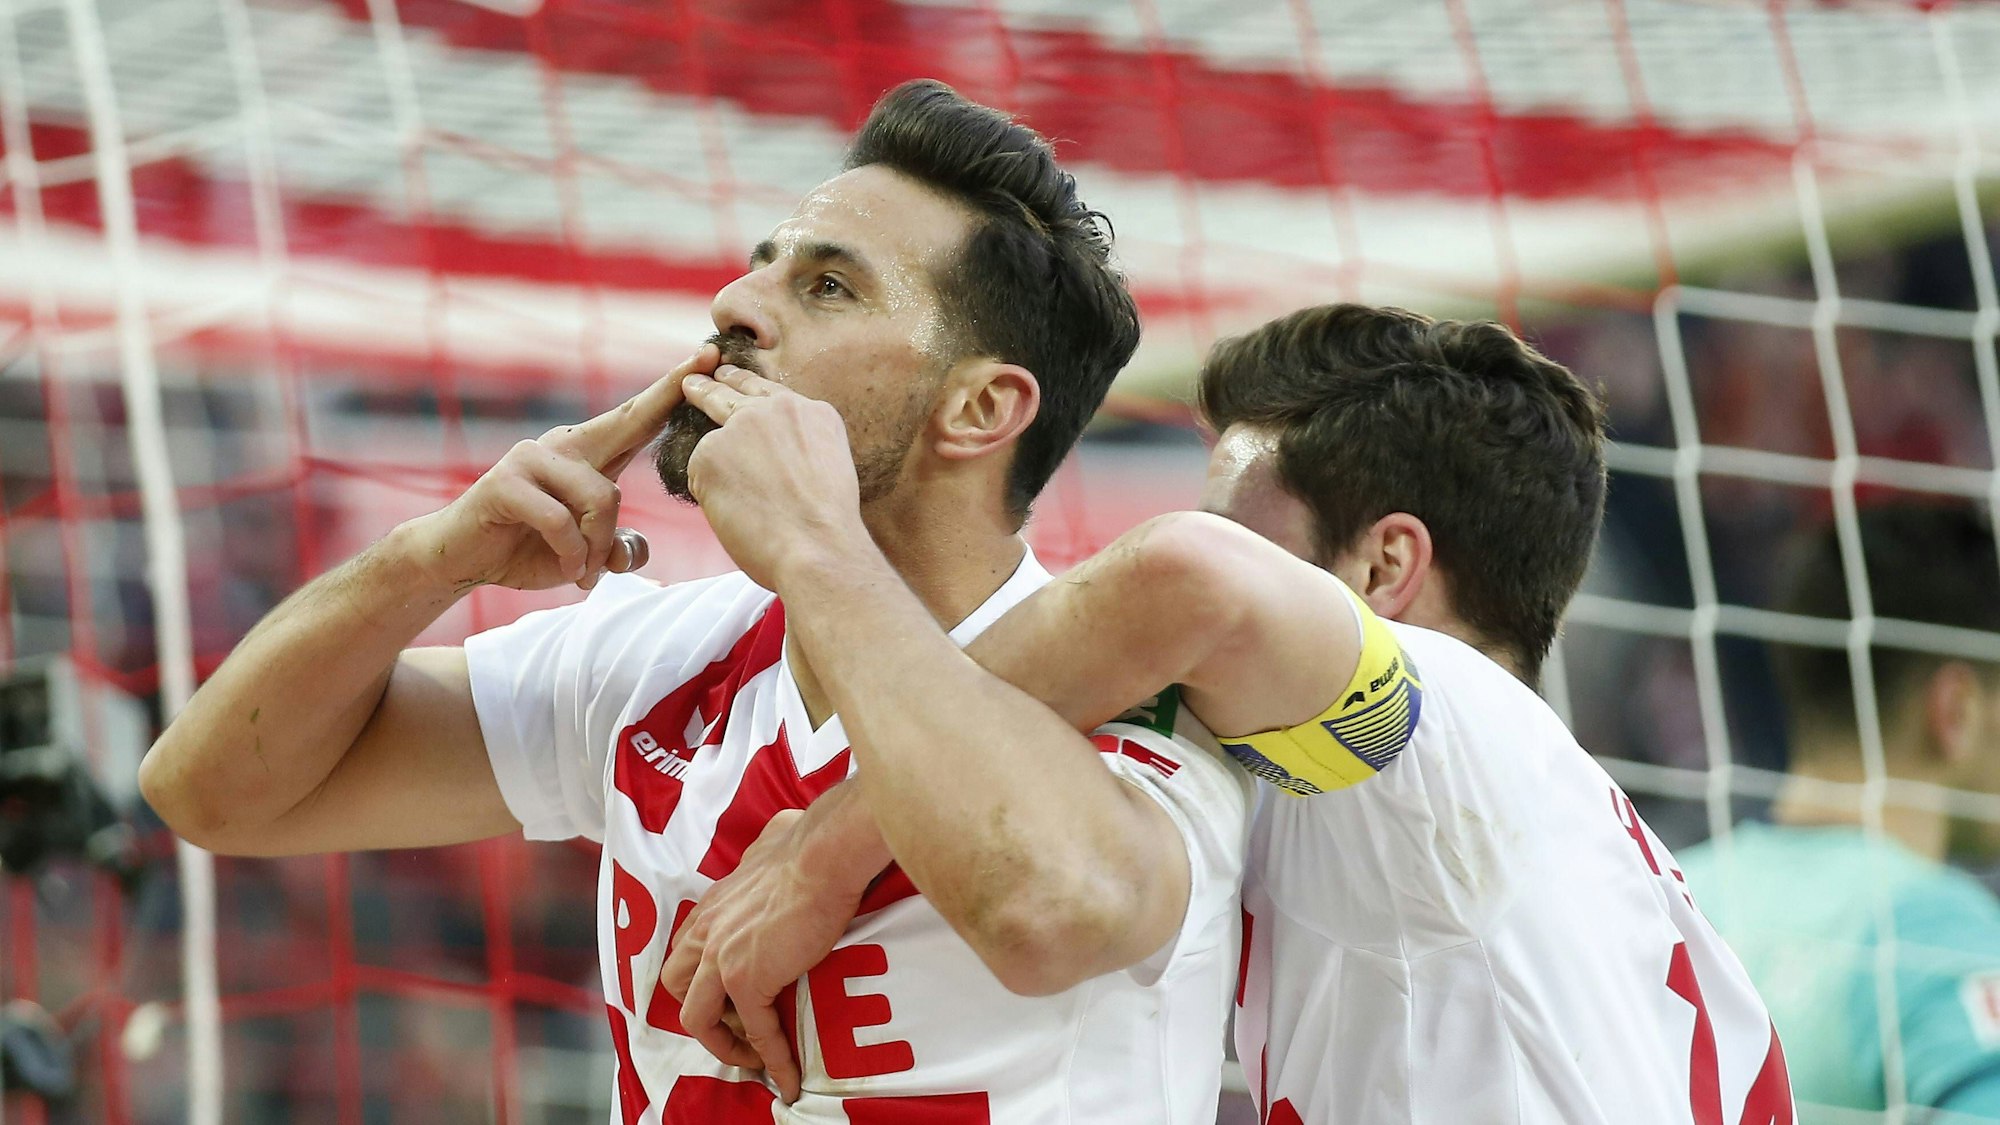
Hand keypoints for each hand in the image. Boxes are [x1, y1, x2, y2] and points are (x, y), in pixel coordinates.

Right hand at [407, 345, 718, 593]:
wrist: (461, 559)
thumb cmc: (525, 548)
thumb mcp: (584, 553)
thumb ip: (615, 547)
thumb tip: (633, 552)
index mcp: (586, 455)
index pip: (637, 420)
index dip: (672, 389)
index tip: (710, 352)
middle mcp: (563, 445)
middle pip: (627, 421)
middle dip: (669, 392)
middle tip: (707, 355)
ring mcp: (533, 458)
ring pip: (603, 498)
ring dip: (600, 547)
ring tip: (586, 574)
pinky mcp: (507, 482)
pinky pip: (561, 520)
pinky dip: (572, 554)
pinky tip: (568, 572)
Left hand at [661, 808, 863, 1103]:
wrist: (825, 854)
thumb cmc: (810, 842)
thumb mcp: (773, 841)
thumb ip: (766, 852)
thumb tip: (782, 835)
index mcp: (714, 902)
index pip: (688, 947)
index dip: (701, 975)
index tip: (729, 992)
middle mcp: (707, 930)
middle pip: (675, 984)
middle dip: (700, 1009)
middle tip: (736, 1023)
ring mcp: (721, 959)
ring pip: (697, 1017)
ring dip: (723, 1043)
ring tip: (754, 1057)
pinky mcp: (747, 981)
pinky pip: (756, 1033)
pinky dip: (773, 1060)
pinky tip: (788, 1079)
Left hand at [681, 365, 873, 591]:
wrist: (818, 548)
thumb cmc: (828, 528)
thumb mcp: (827, 467)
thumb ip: (798, 448)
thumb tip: (770, 460)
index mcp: (812, 413)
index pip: (770, 391)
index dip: (745, 384)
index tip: (729, 376)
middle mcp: (775, 410)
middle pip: (732, 390)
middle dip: (710, 386)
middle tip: (693, 381)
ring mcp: (740, 427)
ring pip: (712, 437)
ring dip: (711, 459)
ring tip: (719, 480)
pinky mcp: (709, 452)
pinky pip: (699, 473)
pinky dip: (709, 495)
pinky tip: (733, 514)